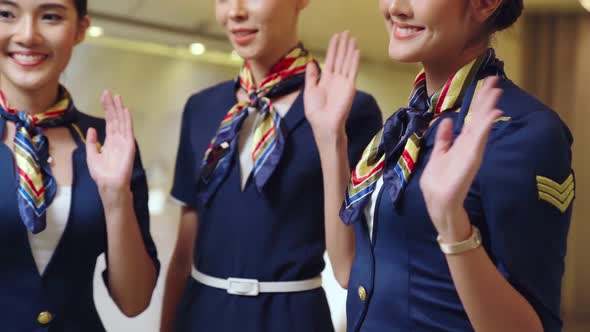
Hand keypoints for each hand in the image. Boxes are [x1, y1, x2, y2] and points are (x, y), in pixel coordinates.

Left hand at [86, 90, 135, 200]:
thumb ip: (91, 143)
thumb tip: (92, 129)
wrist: (110, 185)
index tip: (103, 98)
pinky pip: (128, 130)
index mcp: (110, 141)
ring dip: (120, 109)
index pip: (109, 122)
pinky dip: (127, 120)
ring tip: (117, 97)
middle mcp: (118, 139)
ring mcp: (124, 141)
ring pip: (122, 121)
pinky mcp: (128, 145)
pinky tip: (126, 110)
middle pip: (115, 119)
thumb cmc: (101, 174)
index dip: (106, 110)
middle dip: (112, 105)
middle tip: (108, 92)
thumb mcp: (91, 156)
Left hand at [304, 31, 360, 144]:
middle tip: (346, 32)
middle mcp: (336, 79)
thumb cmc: (316, 112)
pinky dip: (354, 61)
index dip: (333, 48)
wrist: (325, 124)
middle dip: (343, 45)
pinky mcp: (349, 86)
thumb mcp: (309, 91)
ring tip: (352, 38)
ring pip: (347, 62)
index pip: (330, 60)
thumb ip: (311, 77)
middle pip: (340, 58)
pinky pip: (352, 71)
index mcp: (325, 79)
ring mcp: (343, 82)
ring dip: (349, 50)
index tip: (336, 37)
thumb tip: (311, 63)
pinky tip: (356, 51)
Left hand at [420, 77, 503, 240]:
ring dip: (488, 107)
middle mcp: (468, 146)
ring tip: (496, 90)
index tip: (484, 84)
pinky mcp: (472, 159)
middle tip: (495, 79)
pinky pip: (480, 139)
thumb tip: (445, 120)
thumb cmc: (439, 185)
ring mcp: (471, 152)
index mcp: (460, 144)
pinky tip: (494, 113)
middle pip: (479, 118)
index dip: (476, 102)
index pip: (470, 118)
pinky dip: (487, 125)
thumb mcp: (437, 156)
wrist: (440, 206)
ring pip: (482, 125)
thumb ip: (443, 140)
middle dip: (485, 99)